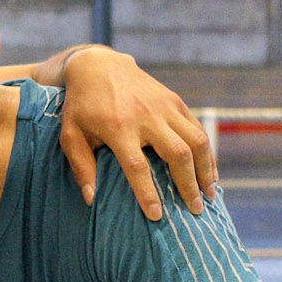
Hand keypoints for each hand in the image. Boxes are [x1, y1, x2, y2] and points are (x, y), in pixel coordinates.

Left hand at [58, 46, 215, 217]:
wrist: (99, 66)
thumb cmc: (82, 107)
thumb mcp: (71, 135)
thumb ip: (81, 167)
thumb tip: (91, 200)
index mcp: (118, 127)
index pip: (137, 167)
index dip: (148, 193)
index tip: (156, 215)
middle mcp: (146, 116)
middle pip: (177, 154)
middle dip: (189, 185)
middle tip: (194, 211)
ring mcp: (164, 107)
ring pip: (196, 141)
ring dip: (206, 170)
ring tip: (208, 194)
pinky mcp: (175, 101)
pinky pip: (198, 129)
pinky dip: (208, 153)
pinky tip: (210, 173)